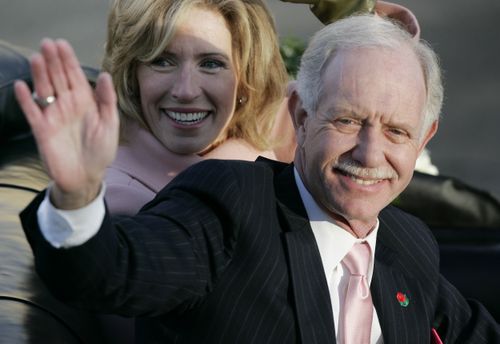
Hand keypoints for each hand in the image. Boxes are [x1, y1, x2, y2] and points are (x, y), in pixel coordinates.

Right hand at [14, 39, 118, 208]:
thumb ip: (107, 100)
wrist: (87, 177)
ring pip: (44, 90)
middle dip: (53, 61)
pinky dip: (26, 100)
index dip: (68, 60)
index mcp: (85, 102)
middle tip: (47, 43)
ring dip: (39, 74)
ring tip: (37, 58)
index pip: (75, 76)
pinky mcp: (42, 130)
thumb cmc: (101, 151)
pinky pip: (32, 112)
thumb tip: (105, 75)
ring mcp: (53, 116)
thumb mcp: (110, 124)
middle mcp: (67, 105)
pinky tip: (22, 87)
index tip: (62, 44)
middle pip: (58, 78)